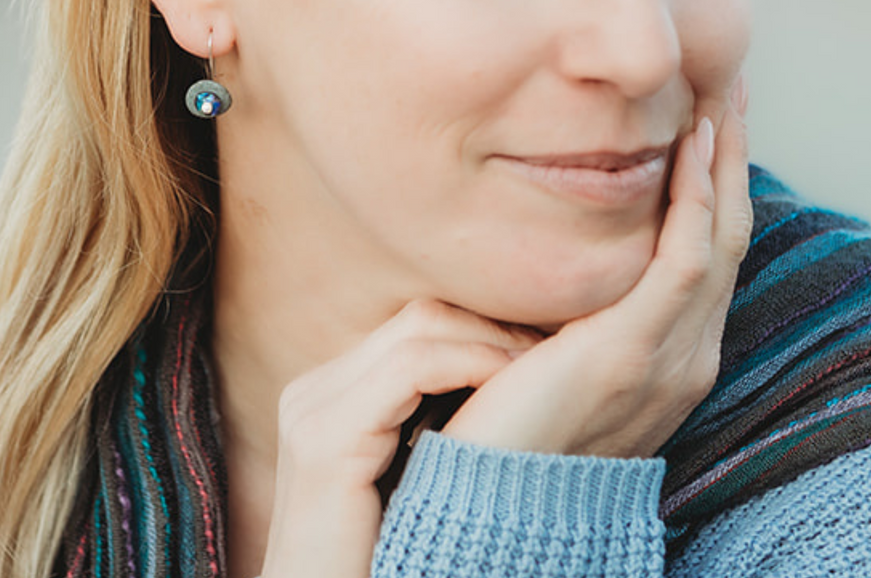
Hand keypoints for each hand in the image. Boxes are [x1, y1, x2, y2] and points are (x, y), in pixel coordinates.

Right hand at [260, 301, 540, 577]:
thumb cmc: (383, 569)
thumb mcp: (408, 488)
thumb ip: (428, 433)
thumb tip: (504, 390)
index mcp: (327, 398)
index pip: (417, 329)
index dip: (484, 326)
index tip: (546, 343)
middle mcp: (312, 393)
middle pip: (419, 318)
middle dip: (495, 322)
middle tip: (559, 338)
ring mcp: (311, 411)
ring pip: (419, 330)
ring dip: (493, 338)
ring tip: (547, 356)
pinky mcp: (325, 440)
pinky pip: (412, 368)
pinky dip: (472, 363)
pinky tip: (516, 377)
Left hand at [443, 82, 750, 457]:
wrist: (496, 492)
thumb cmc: (513, 411)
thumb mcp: (562, 343)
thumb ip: (585, 296)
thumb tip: (573, 239)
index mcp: (673, 352)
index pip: (709, 251)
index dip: (718, 185)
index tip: (713, 123)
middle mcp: (689, 352)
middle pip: (727, 234)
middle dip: (733, 160)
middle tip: (734, 91)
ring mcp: (671, 354)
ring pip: (717, 238)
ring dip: (722, 165)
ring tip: (722, 100)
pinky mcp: (633, 349)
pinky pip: (683, 260)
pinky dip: (694, 202)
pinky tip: (692, 151)